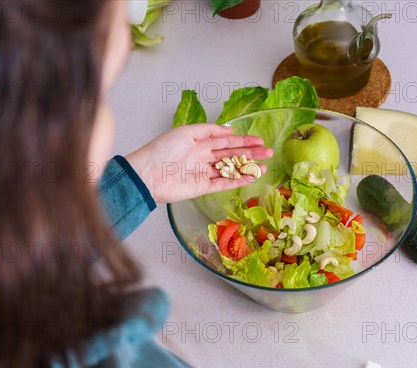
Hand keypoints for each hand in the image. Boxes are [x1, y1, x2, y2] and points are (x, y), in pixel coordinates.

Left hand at [126, 124, 272, 202]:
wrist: (148, 173)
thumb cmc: (163, 149)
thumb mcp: (186, 132)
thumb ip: (209, 131)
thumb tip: (229, 130)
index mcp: (199, 142)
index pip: (226, 141)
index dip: (244, 140)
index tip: (259, 140)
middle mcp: (203, 157)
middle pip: (232, 155)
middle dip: (250, 153)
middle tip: (268, 153)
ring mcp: (204, 173)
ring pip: (230, 170)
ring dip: (247, 168)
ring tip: (263, 167)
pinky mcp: (202, 187)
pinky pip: (223, 184)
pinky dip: (237, 181)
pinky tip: (250, 178)